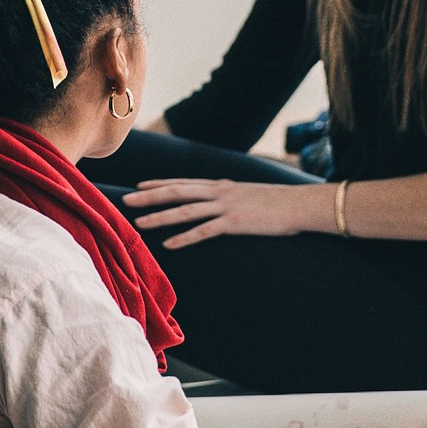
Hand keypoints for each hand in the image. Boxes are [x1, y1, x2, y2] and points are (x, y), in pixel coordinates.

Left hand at [123, 178, 326, 248]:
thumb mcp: (250, 194)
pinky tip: (169, 245)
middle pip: (177, 192)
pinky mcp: (234, 223)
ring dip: (160, 217)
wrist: (300, 204)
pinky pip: (204, 231)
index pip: (184, 182)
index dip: (160, 184)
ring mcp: (226, 207)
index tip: (140, 186)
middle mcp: (219, 192)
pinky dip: (184, 238)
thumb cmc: (279, 202)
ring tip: (139, 222)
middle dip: (150, 196)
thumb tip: (222, 202)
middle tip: (126, 200)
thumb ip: (232, 197)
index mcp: (222, 185)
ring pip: (185, 210)